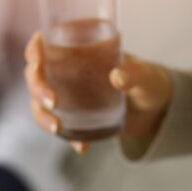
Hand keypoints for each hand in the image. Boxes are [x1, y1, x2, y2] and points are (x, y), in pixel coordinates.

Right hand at [24, 31, 172, 154]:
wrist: (157, 109)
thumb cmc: (150, 80)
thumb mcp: (146, 75)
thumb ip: (135, 73)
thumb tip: (117, 77)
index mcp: (79, 48)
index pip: (45, 43)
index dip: (34, 50)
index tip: (37, 62)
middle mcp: (67, 70)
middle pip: (35, 75)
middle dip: (36, 87)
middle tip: (51, 101)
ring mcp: (68, 95)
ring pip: (40, 103)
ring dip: (42, 115)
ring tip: (57, 128)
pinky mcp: (76, 118)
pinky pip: (62, 127)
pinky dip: (68, 138)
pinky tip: (82, 146)